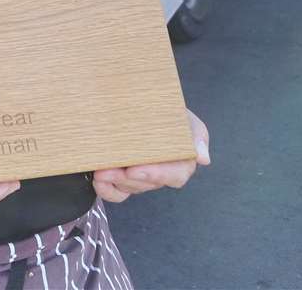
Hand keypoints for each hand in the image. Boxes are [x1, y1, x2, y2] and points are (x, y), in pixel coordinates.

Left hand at [92, 109, 209, 202]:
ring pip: (131, 188)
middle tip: (109, 170)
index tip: (135, 169)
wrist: (149, 108)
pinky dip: (107, 190)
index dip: (155, 175)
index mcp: (181, 163)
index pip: (174, 175)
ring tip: (100, 171)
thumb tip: (203, 158)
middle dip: (127, 179)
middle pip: (147, 184)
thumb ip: (197, 137)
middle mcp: (161, 174)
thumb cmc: (171, 116)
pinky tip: (98, 180)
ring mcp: (141, 178)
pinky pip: (117, 193)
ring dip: (114, 182)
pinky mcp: (124, 179)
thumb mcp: (188, 122)